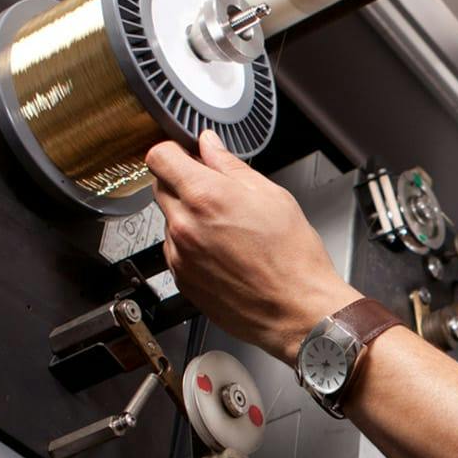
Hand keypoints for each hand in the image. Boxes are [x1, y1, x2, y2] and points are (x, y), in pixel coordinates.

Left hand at [146, 132, 358, 365]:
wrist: (298, 312)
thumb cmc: (294, 260)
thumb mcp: (273, 197)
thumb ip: (232, 166)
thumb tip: (211, 146)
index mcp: (206, 197)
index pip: (159, 156)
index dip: (174, 151)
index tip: (186, 156)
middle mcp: (184, 225)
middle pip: (160, 186)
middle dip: (183, 183)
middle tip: (217, 194)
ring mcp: (180, 255)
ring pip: (170, 220)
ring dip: (189, 217)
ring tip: (228, 232)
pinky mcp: (182, 280)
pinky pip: (176, 250)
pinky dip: (193, 246)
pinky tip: (225, 253)